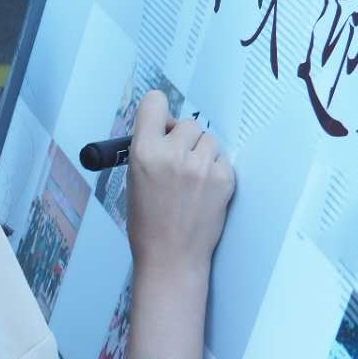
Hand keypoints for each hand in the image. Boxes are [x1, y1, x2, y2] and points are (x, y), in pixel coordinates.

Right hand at [126, 90, 234, 291]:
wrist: (171, 255)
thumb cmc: (148, 220)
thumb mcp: (134, 177)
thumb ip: (149, 147)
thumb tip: (166, 126)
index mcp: (143, 151)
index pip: (155, 103)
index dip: (159, 113)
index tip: (161, 122)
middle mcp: (172, 154)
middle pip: (187, 123)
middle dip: (183, 139)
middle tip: (177, 162)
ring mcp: (201, 166)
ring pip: (209, 139)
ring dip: (202, 153)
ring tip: (192, 179)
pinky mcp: (223, 179)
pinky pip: (222, 159)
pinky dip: (215, 170)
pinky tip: (203, 190)